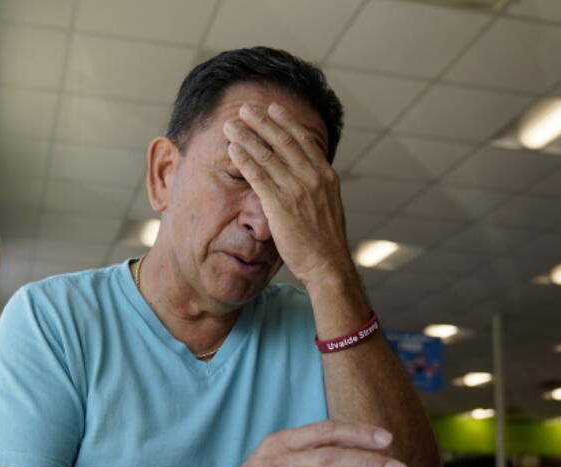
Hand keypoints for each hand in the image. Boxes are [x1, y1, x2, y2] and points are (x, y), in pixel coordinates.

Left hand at [223, 102, 352, 284]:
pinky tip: (233, 149)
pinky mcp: (281, 205)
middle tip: (245, 108)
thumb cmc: (325, 242)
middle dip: (262, 122)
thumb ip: (316, 188)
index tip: (272, 108)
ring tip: (231, 124)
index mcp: (326, 176)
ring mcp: (297, 190)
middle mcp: (313, 178)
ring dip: (247, 136)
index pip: (304, 140)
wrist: (328, 264)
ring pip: (268, 155)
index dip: (286, 122)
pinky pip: (259, 176)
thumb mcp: (328, 207)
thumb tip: (308, 178)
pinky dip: (245, 160)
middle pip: (284, 141)